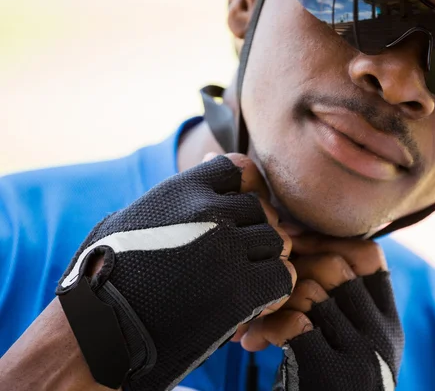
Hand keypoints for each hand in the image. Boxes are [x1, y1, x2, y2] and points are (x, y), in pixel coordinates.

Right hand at [55, 154, 296, 390]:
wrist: (97, 333)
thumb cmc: (107, 276)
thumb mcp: (133, 217)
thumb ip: (178, 194)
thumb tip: (213, 157)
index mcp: (182, 189)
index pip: (239, 169)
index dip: (241, 191)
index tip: (233, 213)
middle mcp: (210, 212)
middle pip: (260, 210)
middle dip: (251, 231)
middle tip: (234, 257)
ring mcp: (227, 250)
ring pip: (275, 242)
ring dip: (262, 261)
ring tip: (239, 280)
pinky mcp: (241, 292)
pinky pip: (282, 277)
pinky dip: (273, 289)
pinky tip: (253, 299)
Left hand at [240, 235, 403, 390]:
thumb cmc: (325, 387)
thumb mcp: (346, 345)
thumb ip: (339, 306)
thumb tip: (295, 244)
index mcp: (389, 322)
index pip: (370, 257)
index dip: (327, 243)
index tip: (291, 246)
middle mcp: (383, 335)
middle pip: (335, 267)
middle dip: (289, 267)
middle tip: (260, 279)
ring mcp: (364, 356)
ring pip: (312, 291)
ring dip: (271, 299)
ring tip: (249, 317)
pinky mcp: (335, 374)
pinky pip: (297, 324)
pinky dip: (267, 327)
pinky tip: (251, 341)